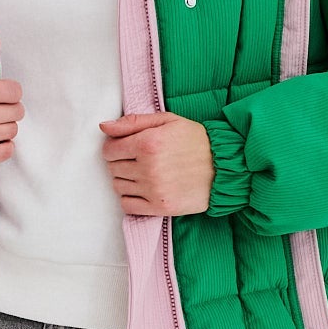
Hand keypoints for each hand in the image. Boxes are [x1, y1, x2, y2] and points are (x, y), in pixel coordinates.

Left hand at [98, 111, 213, 215]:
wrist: (224, 166)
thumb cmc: (195, 140)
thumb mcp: (167, 121)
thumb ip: (133, 122)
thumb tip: (104, 127)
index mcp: (148, 143)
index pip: (109, 150)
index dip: (114, 147)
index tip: (125, 147)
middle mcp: (148, 168)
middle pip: (113, 168)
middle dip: (120, 162)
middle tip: (138, 159)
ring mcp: (154, 190)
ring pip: (118, 186)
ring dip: (125, 179)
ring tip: (143, 173)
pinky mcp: (160, 207)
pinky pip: (128, 205)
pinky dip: (129, 198)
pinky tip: (142, 190)